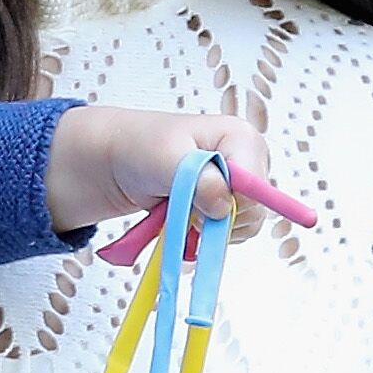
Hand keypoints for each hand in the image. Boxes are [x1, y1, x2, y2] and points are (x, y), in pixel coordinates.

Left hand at [48, 104, 279, 234]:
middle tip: (184, 208)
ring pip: (243, 226)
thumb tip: (225, 208)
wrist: (116, 161)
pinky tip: (184, 218)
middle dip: (217, 218)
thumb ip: (199, 180)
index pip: (257, 186)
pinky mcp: (226, 203)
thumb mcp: (166, 158)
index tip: (199, 206)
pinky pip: (230, 233)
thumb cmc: (138, 148)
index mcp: (242, 138)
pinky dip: (205, 234)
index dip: (230, 203)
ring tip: (179, 209)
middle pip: (254, 209)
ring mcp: (238, 184)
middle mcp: (247, 160)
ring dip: (209, 228)